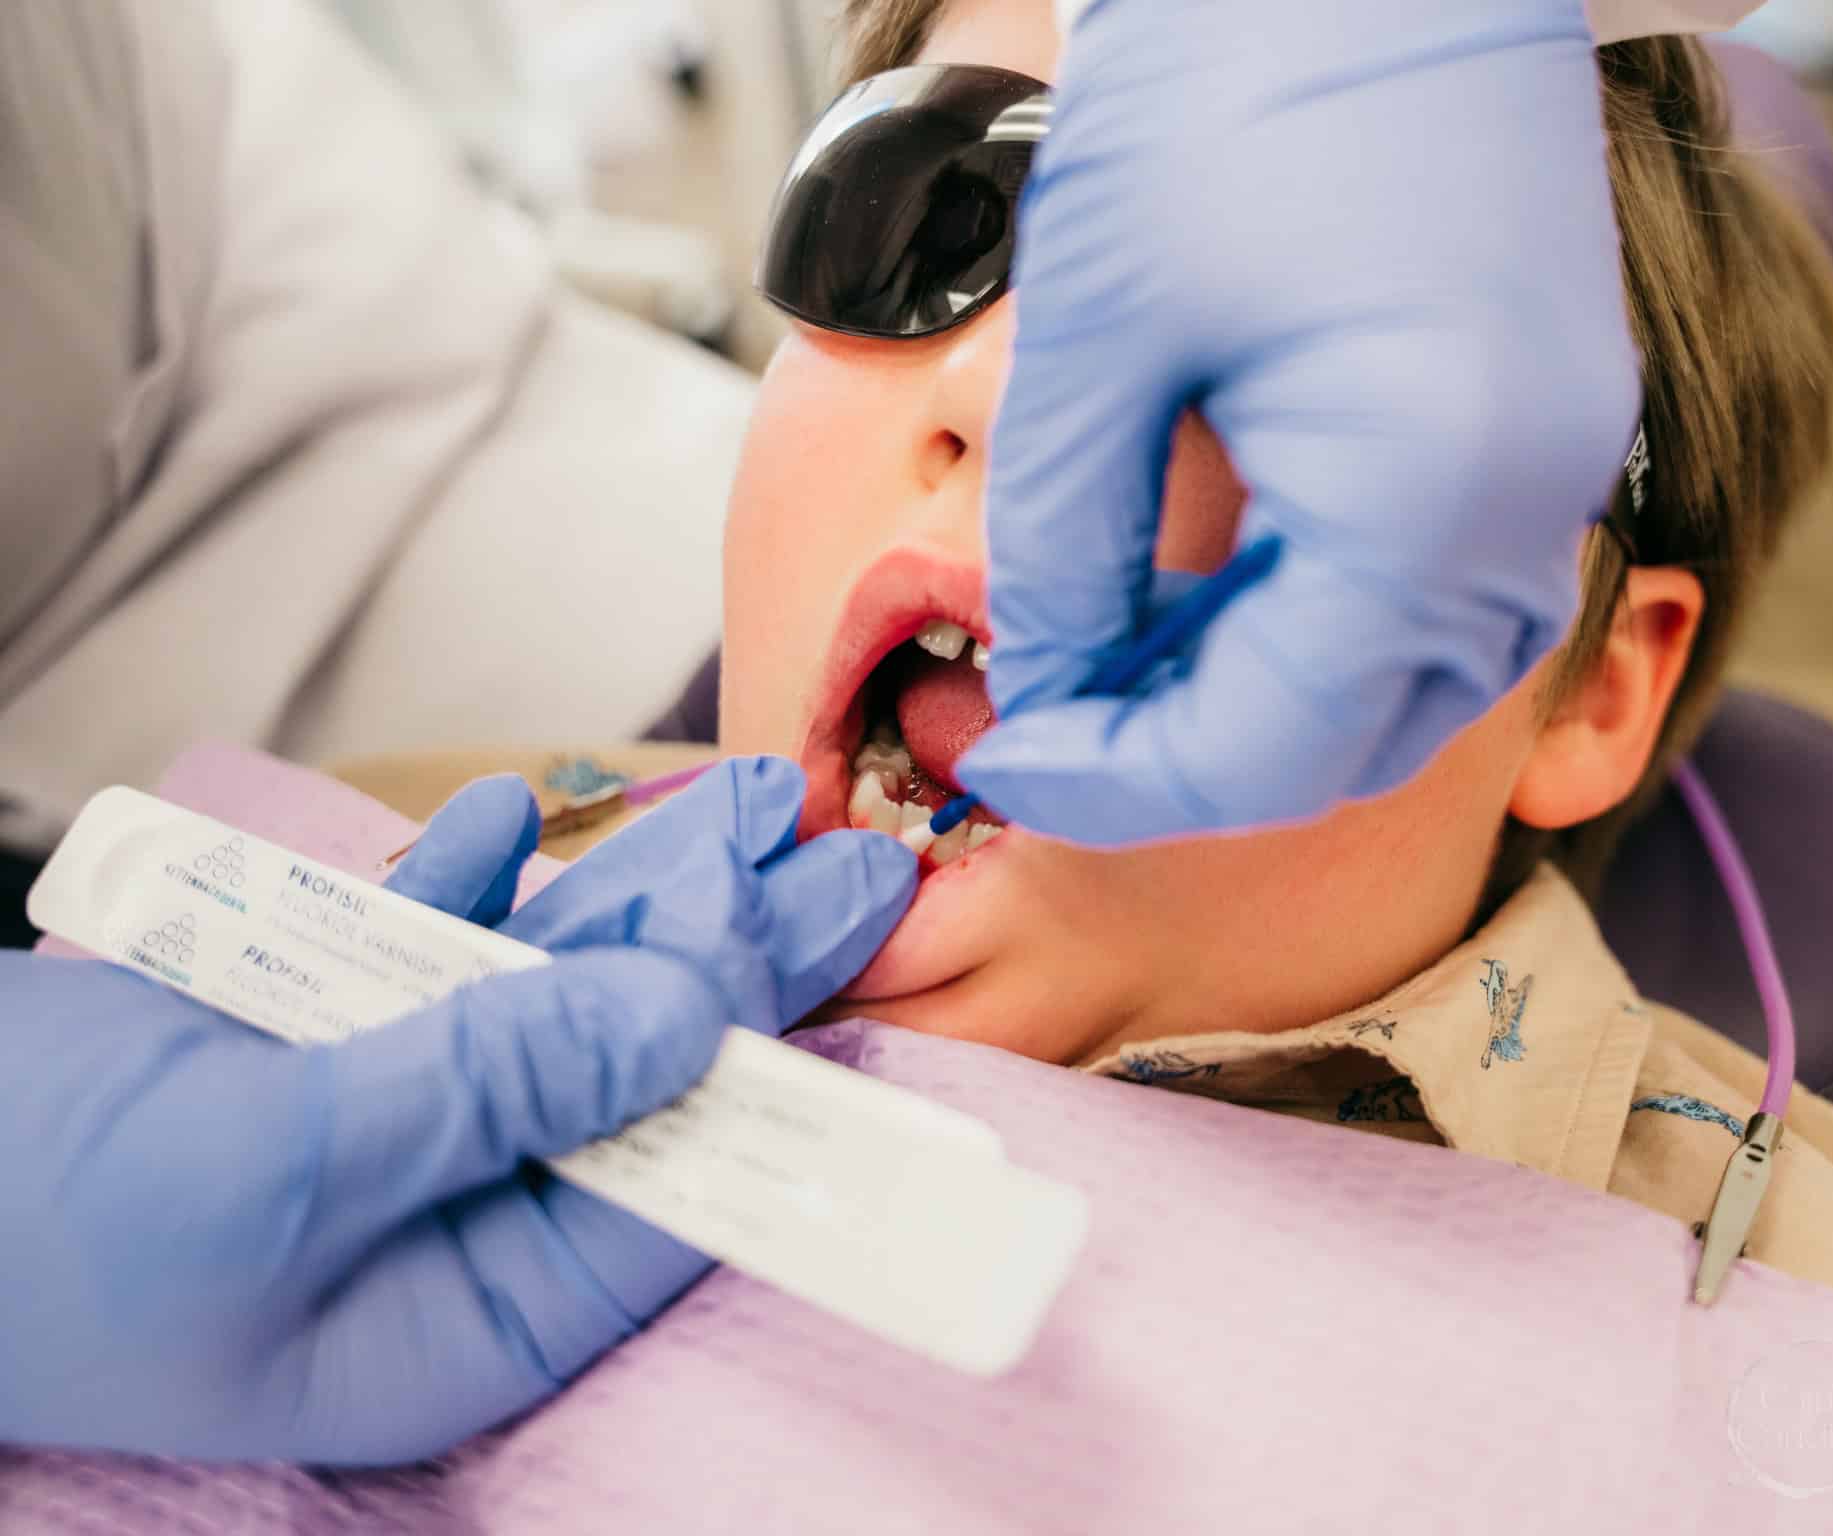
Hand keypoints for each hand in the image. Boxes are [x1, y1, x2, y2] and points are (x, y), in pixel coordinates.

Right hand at [0, 759, 914, 1463]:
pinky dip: (470, 881)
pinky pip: (425, 952)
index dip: (780, 1077)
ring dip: (638, 898)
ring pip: (553, 996)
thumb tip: (688, 1016)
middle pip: (638, 1076)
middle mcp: (459, 1219)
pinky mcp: (325, 1038)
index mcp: (471, 1312)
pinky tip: (518, 813)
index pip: (677, 1198)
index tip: (860, 963)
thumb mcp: (287, 1167)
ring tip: (744, 807)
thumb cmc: (51, 1229)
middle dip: (738, 962)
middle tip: (849, 859)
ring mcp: (397, 1117)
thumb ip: (494, 1085)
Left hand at [961, 0, 1642, 843]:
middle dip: (1180, 755)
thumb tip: (1050, 685)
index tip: (1009, 765)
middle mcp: (1528, 505)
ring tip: (1111, 649)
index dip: (1116, 782)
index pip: (1262, 750)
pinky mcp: (1542, 421)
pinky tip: (1203, 586)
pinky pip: (1434, 598)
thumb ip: (1062, 547)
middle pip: (1341, 741)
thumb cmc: (1227, 77)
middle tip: (1051, 717)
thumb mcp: (1094, 333)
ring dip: (1246, 698)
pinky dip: (1311, 626)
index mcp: (1427, 490)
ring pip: (1394, 686)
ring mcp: (1557, 463)